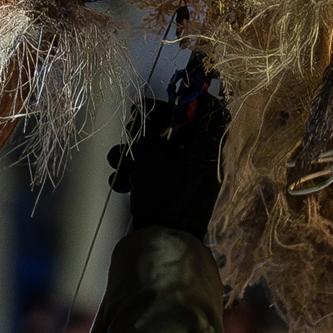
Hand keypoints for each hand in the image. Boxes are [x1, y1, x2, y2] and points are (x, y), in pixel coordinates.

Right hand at [109, 57, 228, 236]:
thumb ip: (151, 131)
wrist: (161, 245)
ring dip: (137, 152)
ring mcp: (187, 176)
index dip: (193, 94)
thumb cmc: (163, 197)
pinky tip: (122, 183)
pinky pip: (156, 170)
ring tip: (121, 163)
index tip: (171, 88)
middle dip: (151, 125)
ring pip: (162, 148)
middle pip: (180, 126)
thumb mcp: (152, 157)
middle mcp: (201, 159)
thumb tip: (150, 114)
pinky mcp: (172, 191)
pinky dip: (138, 173)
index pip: (211, 109)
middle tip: (133, 128)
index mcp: (207, 148)